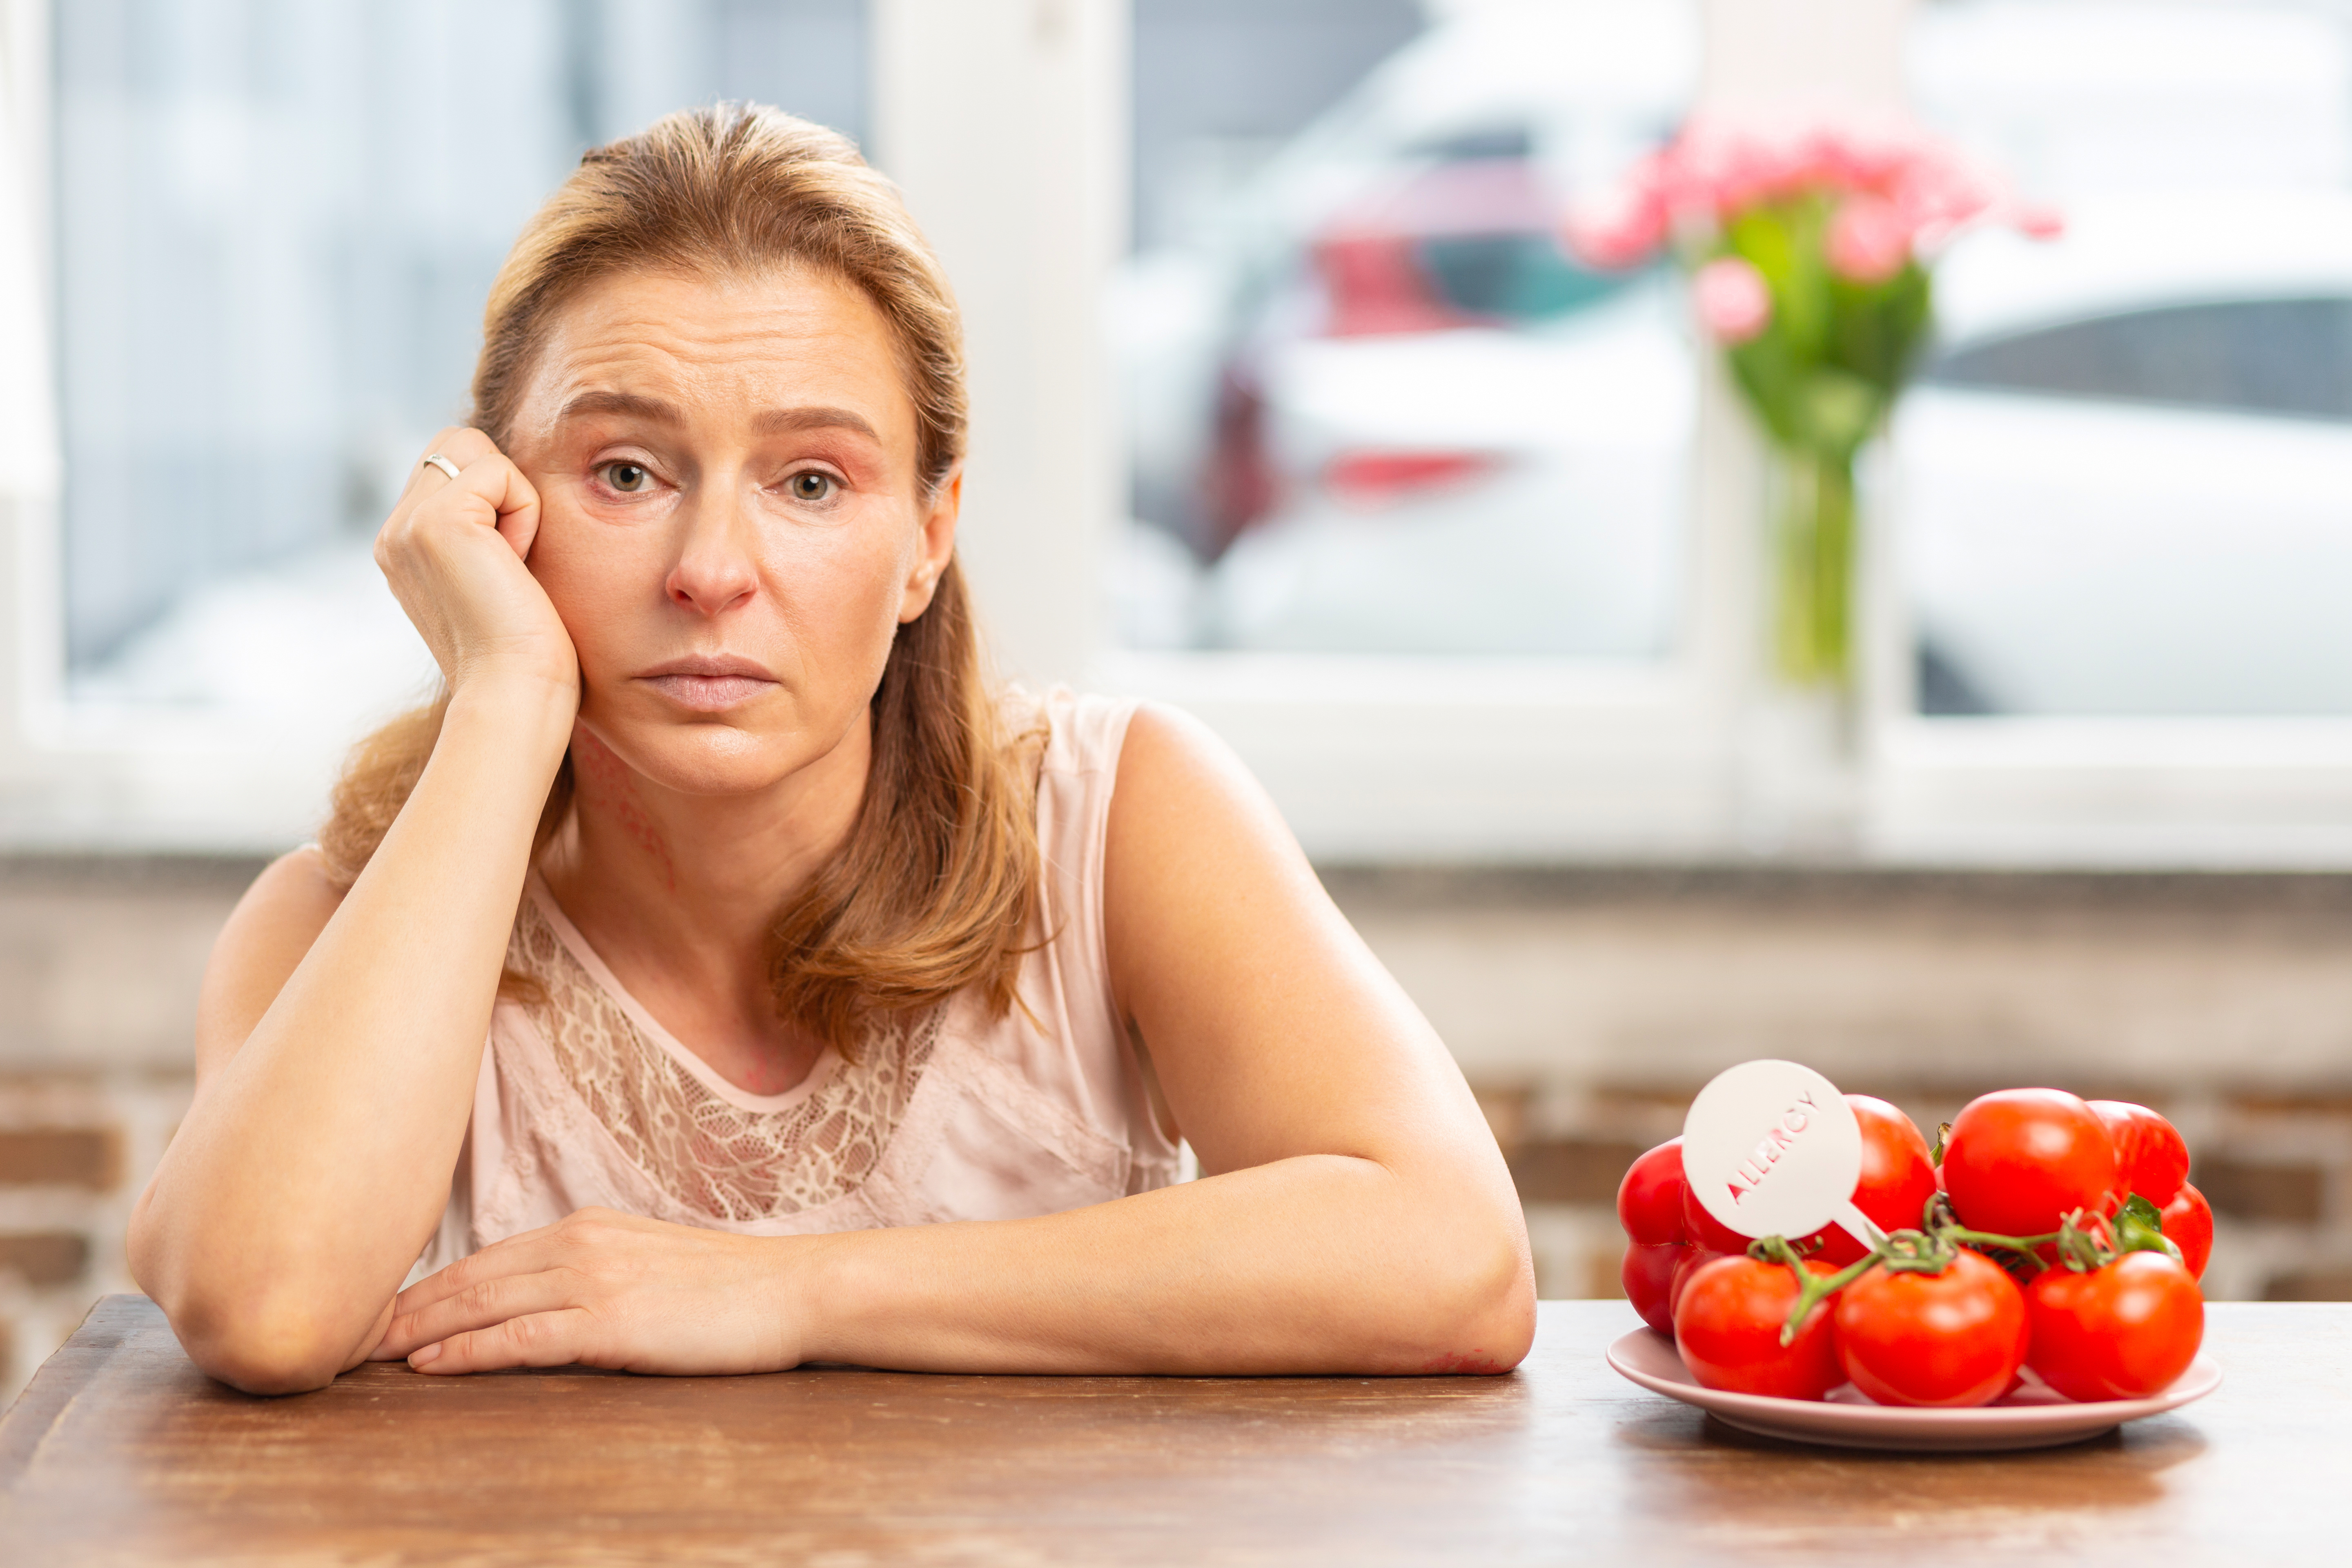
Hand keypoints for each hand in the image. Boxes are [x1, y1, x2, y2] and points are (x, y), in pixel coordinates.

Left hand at [368, 1208, 807, 1375]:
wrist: (794, 1290)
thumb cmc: (729, 1290)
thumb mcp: (649, 1268)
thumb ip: (592, 1276)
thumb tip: (540, 1303)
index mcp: (588, 1228)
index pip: (486, 1258)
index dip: (426, 1288)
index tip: (379, 1312)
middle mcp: (581, 1244)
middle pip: (469, 1277)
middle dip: (403, 1308)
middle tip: (344, 1334)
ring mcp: (596, 1280)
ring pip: (482, 1303)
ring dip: (417, 1330)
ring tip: (366, 1353)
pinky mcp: (612, 1321)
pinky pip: (521, 1336)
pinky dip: (467, 1350)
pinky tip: (430, 1364)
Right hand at [376, 428, 579, 701]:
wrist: (514, 694)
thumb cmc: (524, 653)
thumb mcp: (493, 580)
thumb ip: (483, 532)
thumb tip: (503, 486)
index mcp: (402, 546)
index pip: (450, 464)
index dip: (497, 497)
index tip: (507, 566)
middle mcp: (394, 533)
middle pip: (459, 443)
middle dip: (501, 487)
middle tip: (512, 560)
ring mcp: (408, 525)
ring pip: (475, 448)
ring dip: (513, 500)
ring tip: (512, 562)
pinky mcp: (438, 521)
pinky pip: (499, 470)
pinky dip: (525, 512)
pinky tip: (516, 564)